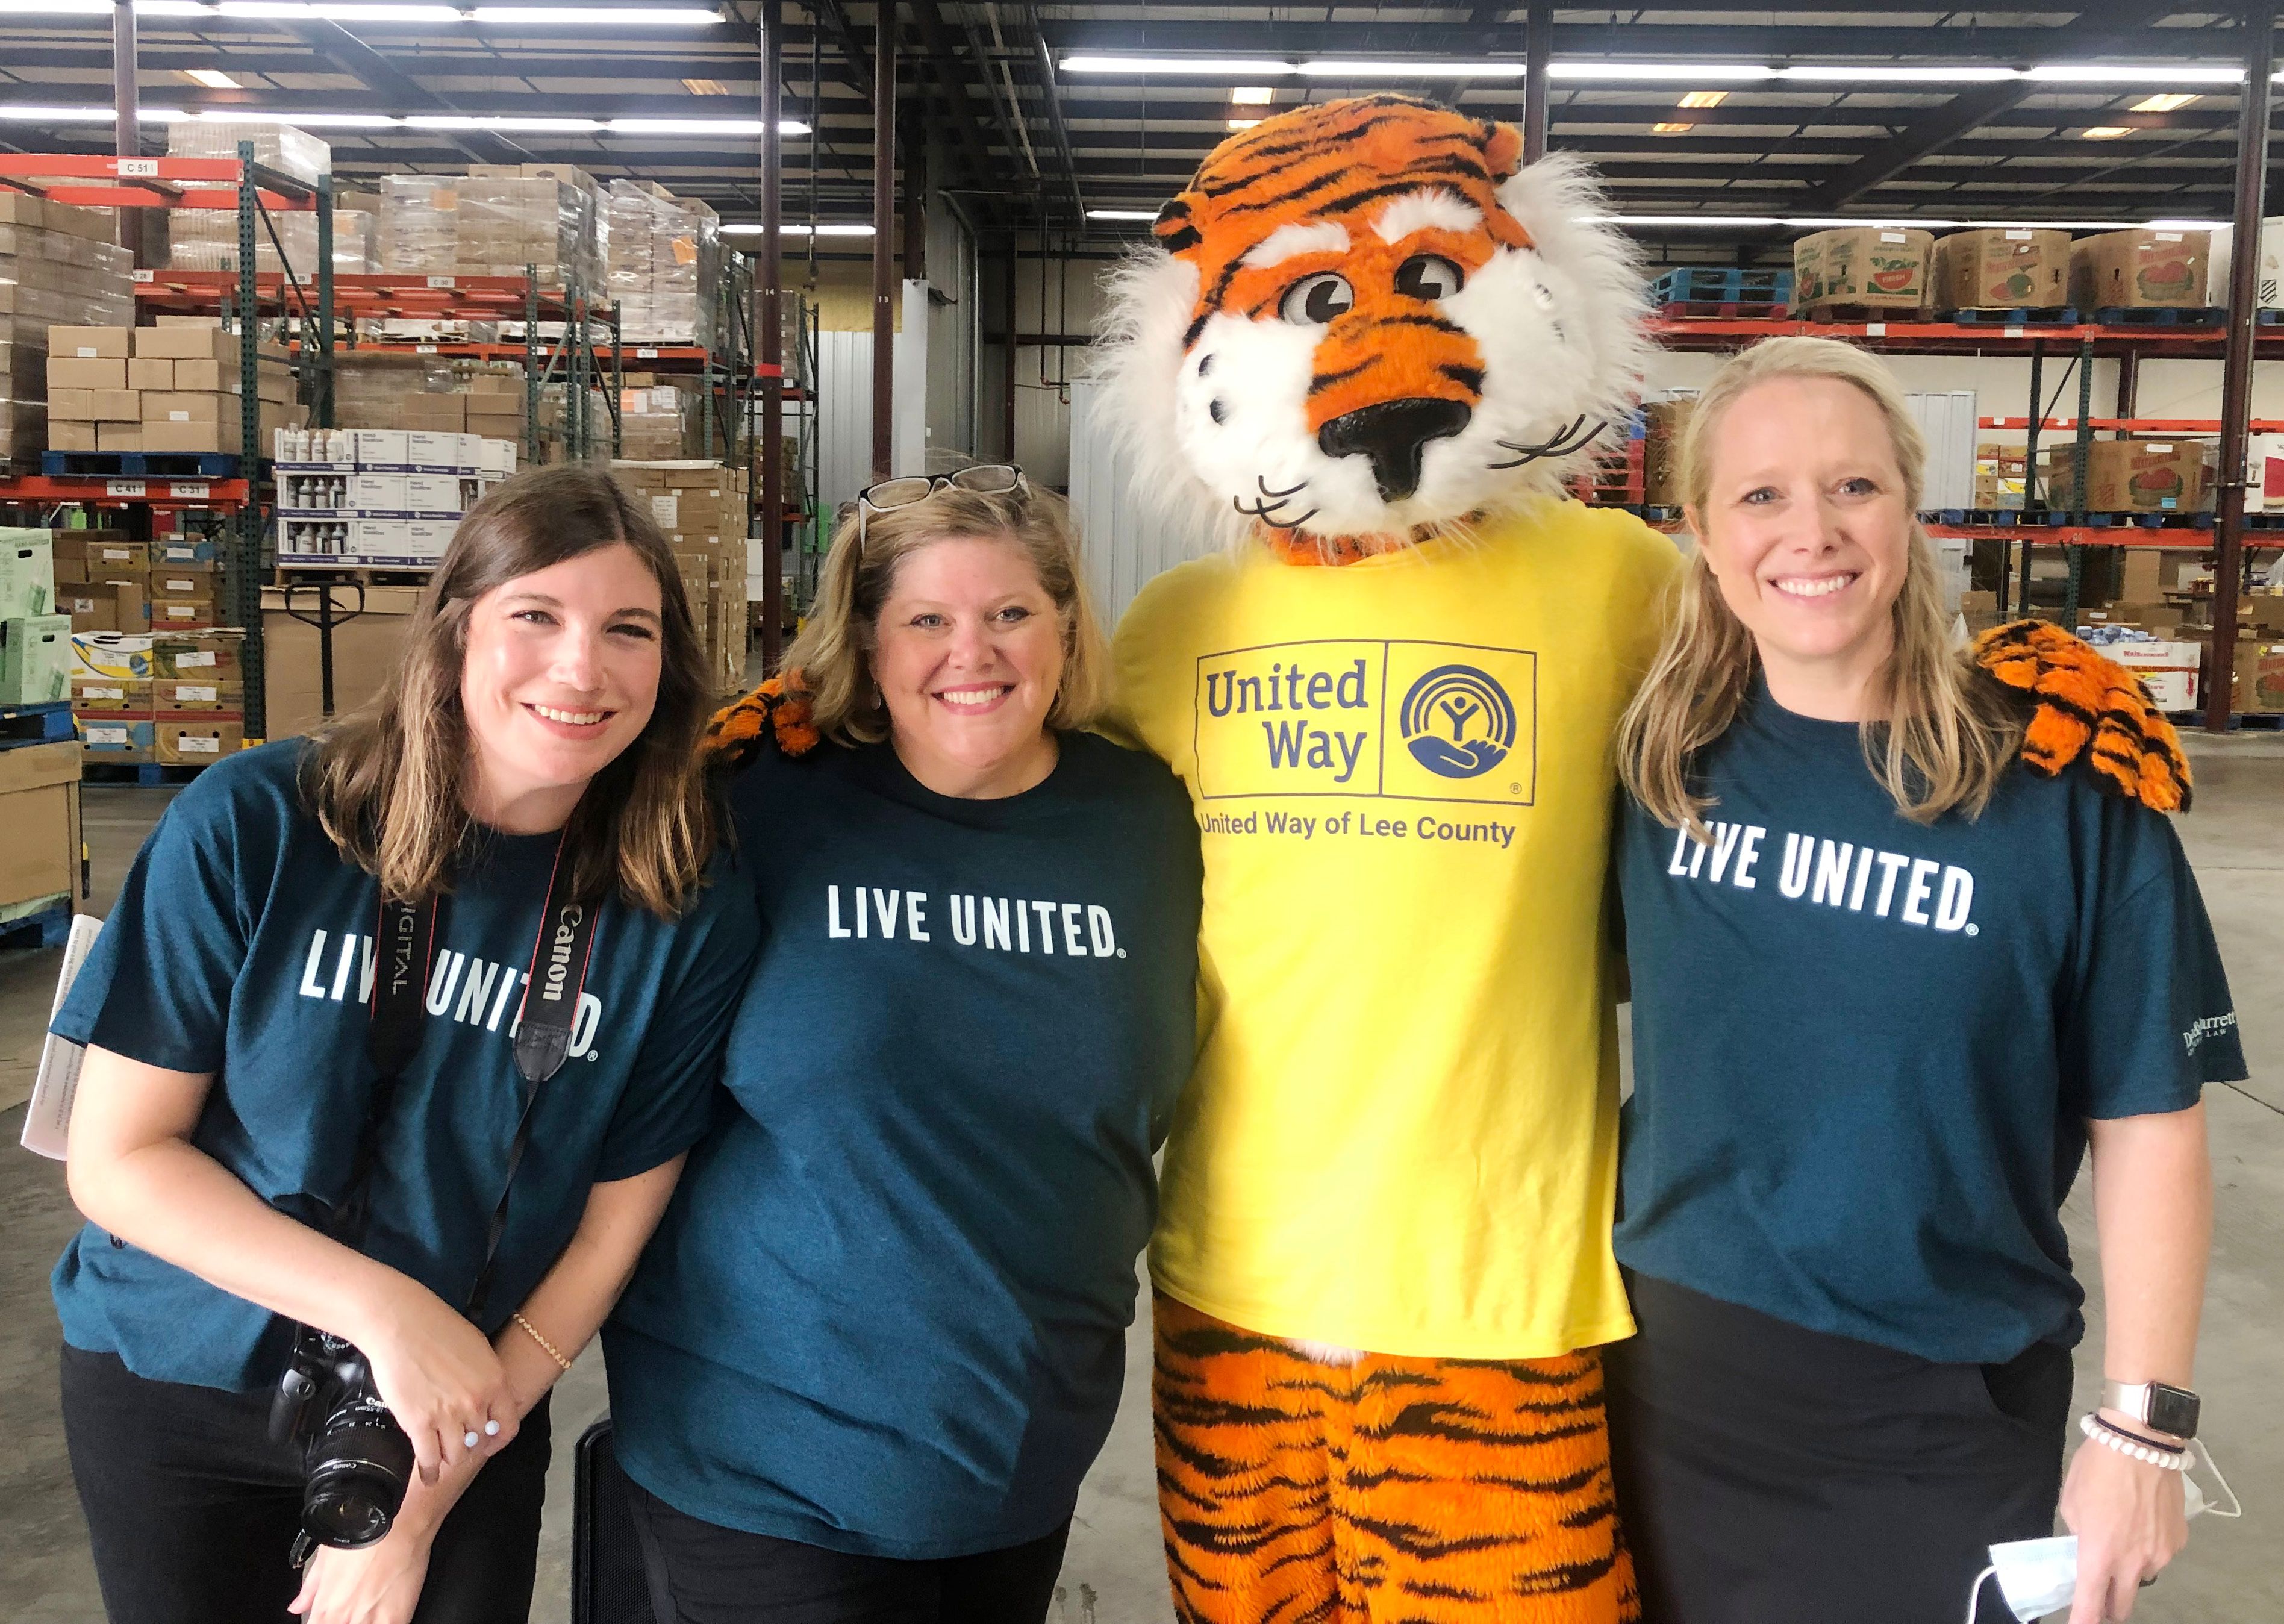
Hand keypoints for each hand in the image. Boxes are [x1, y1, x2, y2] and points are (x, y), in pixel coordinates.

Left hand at [288, 1525, 433, 1623]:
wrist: (399, 1526)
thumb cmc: (363, 1535)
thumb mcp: (326, 1557)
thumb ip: (310, 1589)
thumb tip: (297, 1605)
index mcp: (325, 1609)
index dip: (323, 1621)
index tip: (331, 1616)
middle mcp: (345, 1619)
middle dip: (345, 1619)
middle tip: (353, 1606)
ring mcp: (371, 1622)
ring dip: (362, 1620)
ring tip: (369, 1605)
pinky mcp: (397, 1618)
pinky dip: (382, 1621)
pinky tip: (384, 1612)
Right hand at [350, 1277, 517, 1483]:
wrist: (400, 1324)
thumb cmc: (436, 1328)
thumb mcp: (477, 1348)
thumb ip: (486, 1377)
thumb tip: (487, 1399)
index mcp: (494, 1382)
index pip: (508, 1426)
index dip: (498, 1440)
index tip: (489, 1445)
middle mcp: (476, 1402)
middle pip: (479, 1442)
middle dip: (469, 1447)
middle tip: (457, 1447)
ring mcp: (447, 1415)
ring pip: (456, 1455)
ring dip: (448, 1460)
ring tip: (441, 1461)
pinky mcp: (418, 1423)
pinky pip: (428, 1459)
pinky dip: (429, 1472)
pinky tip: (427, 1475)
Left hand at [2060, 1425, 2188, 1622]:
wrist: (2140, 1444)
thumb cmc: (2097, 1469)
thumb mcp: (2071, 1503)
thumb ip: (2079, 1533)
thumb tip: (2086, 1546)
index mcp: (2100, 1555)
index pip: (2091, 1604)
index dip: (2084, 1620)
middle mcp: (2134, 1563)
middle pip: (2123, 1604)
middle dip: (2109, 1605)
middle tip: (2100, 1593)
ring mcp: (2161, 1554)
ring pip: (2143, 1576)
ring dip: (2131, 1569)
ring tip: (2123, 1536)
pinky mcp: (2179, 1542)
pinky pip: (2160, 1555)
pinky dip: (2149, 1547)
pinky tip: (2142, 1521)